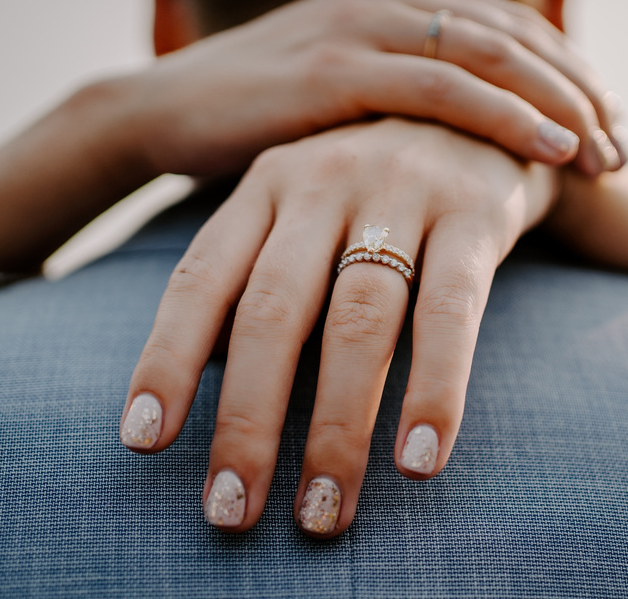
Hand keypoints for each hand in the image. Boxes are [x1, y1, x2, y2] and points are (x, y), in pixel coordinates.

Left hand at [120, 117, 559, 535]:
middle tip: (231, 512)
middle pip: (272, 312)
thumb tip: (206, 377)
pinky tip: (419, 460)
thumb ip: (259, 277)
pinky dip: (434, 388)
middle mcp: (321, 181)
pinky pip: (450, 312)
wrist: (484, 113)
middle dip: (248, 421)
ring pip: (358, 321)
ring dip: (338, 426)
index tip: (143, 442)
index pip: (201, 280)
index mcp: (265, 184)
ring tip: (324, 513)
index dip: (167, 361)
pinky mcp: (473, 213)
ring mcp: (399, 192)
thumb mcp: (303, 210)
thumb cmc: (376, 188)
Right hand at [121, 0, 626, 178]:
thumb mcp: (343, 97)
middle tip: (625, 148)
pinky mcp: (337, 69)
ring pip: (493, 57)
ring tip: (607, 157)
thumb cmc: (258, 116)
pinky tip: (550, 148)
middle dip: (581, 93)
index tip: (611, 126)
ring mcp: (364, 27)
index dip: (569, 75)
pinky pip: (442, 87)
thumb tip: (461, 144)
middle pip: (516, 39)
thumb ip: (403, 100)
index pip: (508, 30)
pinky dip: (504, 115)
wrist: (162, 112)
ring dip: (561, 105)